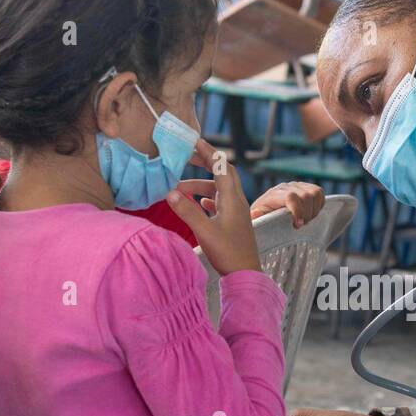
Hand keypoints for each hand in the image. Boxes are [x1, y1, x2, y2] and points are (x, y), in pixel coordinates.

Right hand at [168, 140, 260, 274]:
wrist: (246, 274)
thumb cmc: (228, 253)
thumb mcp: (204, 232)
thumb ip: (187, 212)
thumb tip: (169, 192)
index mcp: (232, 199)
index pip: (221, 166)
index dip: (208, 152)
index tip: (194, 140)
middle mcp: (236, 201)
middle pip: (222, 173)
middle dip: (205, 162)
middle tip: (185, 156)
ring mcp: (236, 212)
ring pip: (218, 189)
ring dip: (200, 186)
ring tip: (178, 189)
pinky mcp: (233, 222)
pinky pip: (220, 202)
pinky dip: (207, 198)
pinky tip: (198, 203)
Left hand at [249, 182, 324, 227]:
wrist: (265, 212)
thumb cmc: (262, 220)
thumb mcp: (256, 221)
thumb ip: (257, 218)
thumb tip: (255, 214)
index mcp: (273, 195)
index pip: (291, 196)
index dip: (298, 211)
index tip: (298, 225)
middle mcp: (286, 187)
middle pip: (306, 196)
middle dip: (307, 214)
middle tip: (300, 225)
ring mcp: (297, 186)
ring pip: (315, 193)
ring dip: (313, 210)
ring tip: (305, 220)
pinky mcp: (306, 188)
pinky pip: (319, 193)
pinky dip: (318, 205)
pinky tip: (309, 213)